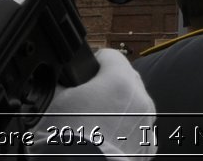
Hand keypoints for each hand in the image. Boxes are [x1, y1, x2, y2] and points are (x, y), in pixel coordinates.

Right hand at [40, 49, 154, 159]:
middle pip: (125, 78)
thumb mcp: (55, 99)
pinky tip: (107, 138)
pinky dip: (126, 131)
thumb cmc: (66, 140)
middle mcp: (140, 99)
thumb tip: (61, 75)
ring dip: (118, 108)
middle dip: (108, 85)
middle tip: (86, 101)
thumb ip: (63, 80)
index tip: (83, 74)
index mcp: (120, 81)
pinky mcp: (147, 146)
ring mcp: (146, 124)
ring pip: (134, 104)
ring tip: (95, 123)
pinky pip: (138, 129)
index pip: (110, 55)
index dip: (93, 62)